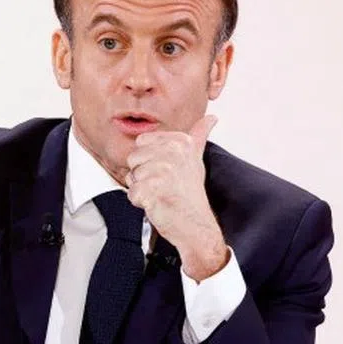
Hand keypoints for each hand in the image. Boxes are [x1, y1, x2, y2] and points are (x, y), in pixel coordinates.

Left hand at [125, 114, 228, 280]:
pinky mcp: (152, 189)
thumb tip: (211, 118)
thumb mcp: (195, 159)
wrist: (195, 224)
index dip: (148, 160)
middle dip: (142, 175)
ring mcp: (162, 170)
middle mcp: (173, 152)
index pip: (141, 143)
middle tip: (163, 185)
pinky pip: (131, 192)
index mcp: (181, 142)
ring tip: (161, 194)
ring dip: (141, 188)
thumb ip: (199, 136)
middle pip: (133, 158)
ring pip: (131, 176)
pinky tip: (157, 203)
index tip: (166, 171)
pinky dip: (140, 202)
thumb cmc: (190, 193)